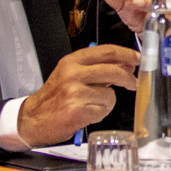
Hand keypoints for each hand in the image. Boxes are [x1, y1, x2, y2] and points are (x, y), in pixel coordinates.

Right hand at [18, 45, 139, 146]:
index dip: (127, 54)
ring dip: (106, 102)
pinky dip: (99, 113)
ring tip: (91, 105)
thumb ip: (97, 68)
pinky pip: (104, 110)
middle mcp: (73, 74)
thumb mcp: (71, 75)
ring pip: (110, 95)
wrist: (33, 119)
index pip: (106, 51)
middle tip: (132, 84)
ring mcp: (75, 92)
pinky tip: (87, 113)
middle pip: (114, 70)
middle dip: (128, 78)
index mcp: (72, 61)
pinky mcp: (77, 110)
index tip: (138, 59)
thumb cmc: (55, 98)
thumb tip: (126, 65)